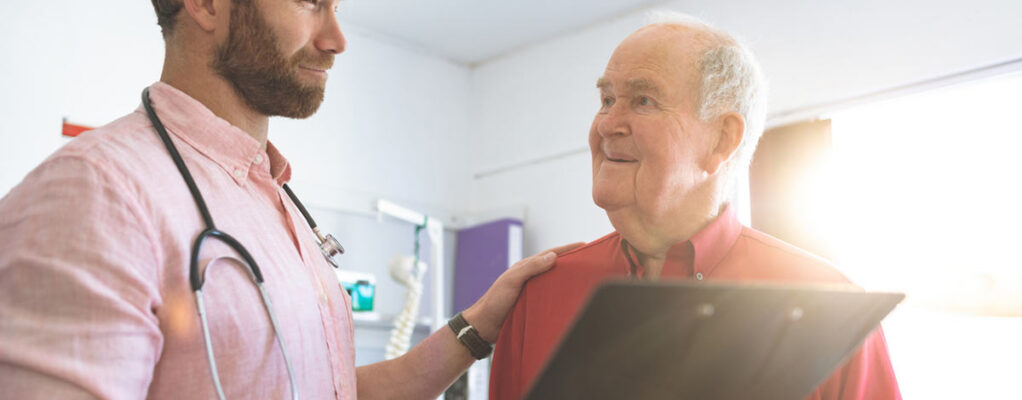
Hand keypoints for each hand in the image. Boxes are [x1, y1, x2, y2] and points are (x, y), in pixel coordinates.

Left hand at [461, 242, 584, 342]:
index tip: (585, 245)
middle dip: (572, 263)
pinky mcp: (534, 306)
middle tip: (592, 262)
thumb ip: (531, 268)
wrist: (484, 326)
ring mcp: (533, 292)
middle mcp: (531, 278)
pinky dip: (562, 296)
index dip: (567, 249)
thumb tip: (553, 256)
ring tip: (587, 280)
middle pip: (555, 267)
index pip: (550, 254)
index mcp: (526, 267)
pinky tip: (572, 300)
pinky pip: (552, 298)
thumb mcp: (512, 280)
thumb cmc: (495, 301)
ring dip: (568, 280)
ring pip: (555, 282)